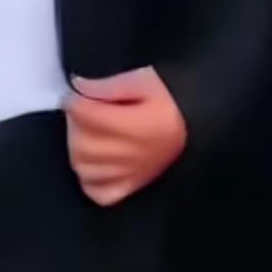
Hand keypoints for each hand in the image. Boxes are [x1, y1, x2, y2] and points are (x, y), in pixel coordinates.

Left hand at [66, 66, 187, 206]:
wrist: (196, 122)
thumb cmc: (171, 98)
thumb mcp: (144, 79)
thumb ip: (110, 84)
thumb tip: (78, 88)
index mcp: (139, 125)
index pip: (85, 115)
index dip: (76, 100)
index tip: (81, 93)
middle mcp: (134, 155)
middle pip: (81, 142)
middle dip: (77, 123)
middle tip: (87, 112)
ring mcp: (132, 176)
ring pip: (83, 167)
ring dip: (80, 148)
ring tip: (91, 133)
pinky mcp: (132, 188)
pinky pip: (98, 192)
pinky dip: (90, 178)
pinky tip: (97, 161)